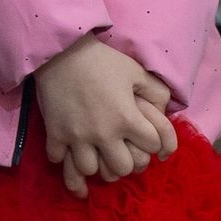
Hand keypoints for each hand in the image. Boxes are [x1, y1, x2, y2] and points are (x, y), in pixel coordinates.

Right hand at [34, 35, 175, 195]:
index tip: (145, 137)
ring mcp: (77, 136)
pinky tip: (69, 153)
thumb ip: (157, 93)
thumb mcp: (137, 71)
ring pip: (89, 171)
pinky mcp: (55, 134)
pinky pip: (57, 161)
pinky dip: (63, 159)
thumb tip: (165, 113)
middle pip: (122, 169)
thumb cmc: (103, 60)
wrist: (63, 49)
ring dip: (94, 164)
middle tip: (121, 152)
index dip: (154, 143)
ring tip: (95, 156)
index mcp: (127, 118)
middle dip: (125, 162)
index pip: (152, 147)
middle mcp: (103, 133)